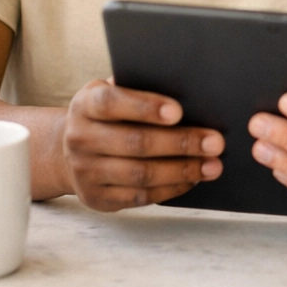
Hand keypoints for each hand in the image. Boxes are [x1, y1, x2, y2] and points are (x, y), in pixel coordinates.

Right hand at [62, 79, 224, 210]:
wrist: (70, 151)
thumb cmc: (110, 114)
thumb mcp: (115, 92)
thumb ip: (140, 89)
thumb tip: (188, 89)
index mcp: (86, 104)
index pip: (113, 102)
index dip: (145, 107)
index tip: (178, 111)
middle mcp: (80, 138)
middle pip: (135, 142)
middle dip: (180, 143)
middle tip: (215, 142)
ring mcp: (86, 171)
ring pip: (140, 174)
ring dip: (182, 170)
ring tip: (213, 165)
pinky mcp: (97, 198)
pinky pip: (139, 197)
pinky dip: (171, 188)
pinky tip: (193, 179)